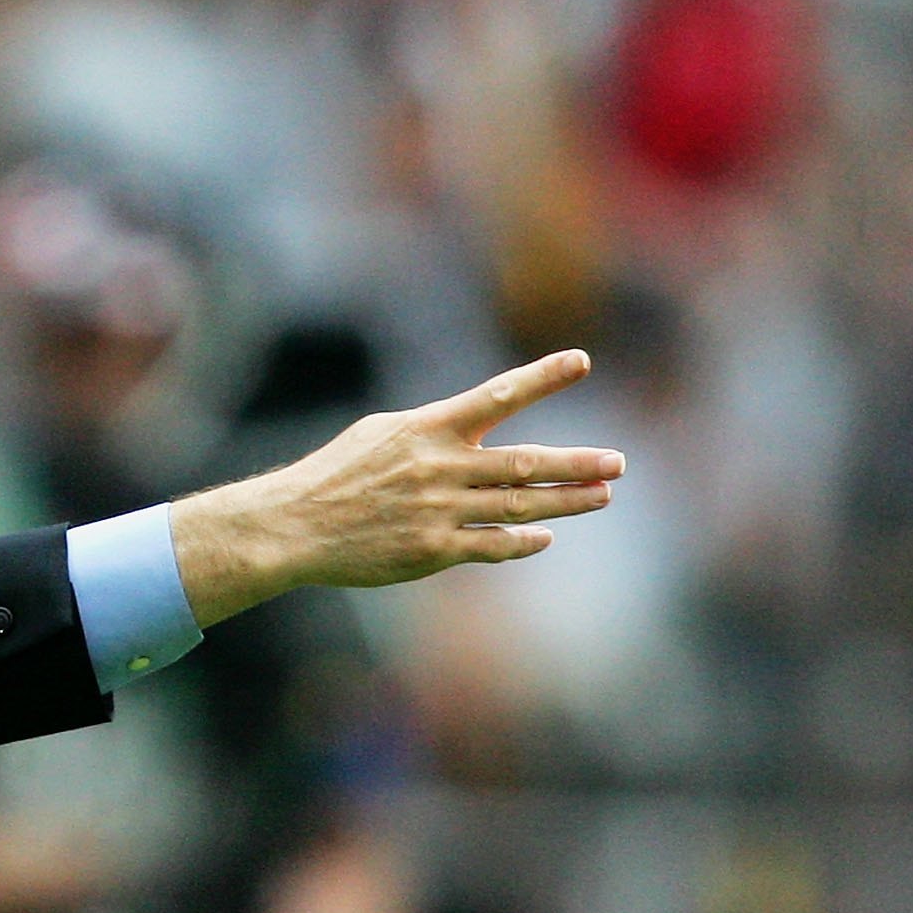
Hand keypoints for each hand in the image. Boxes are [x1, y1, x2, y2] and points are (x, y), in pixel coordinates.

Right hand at [168, 350, 622, 627]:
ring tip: (602, 495)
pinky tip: (545, 537)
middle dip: (576, 463)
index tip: (581, 361)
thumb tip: (478, 431)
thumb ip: (435, 432)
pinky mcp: (431, 551)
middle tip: (617, 462)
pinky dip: (521, 542)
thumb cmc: (336, 475)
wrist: (295, 526)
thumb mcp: (382, 434)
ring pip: (518, 507)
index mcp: (429, 429)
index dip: (541, 377)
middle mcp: (441, 467)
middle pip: (525, 463)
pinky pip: (490, 546)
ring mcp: (439, 511)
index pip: (496, 396)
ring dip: (566, 502)